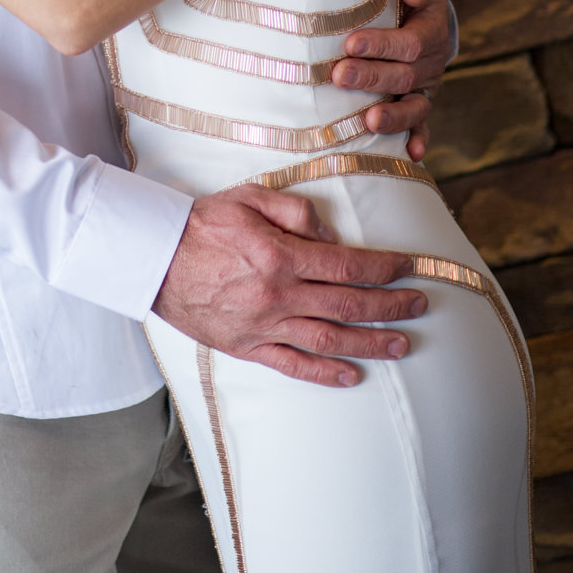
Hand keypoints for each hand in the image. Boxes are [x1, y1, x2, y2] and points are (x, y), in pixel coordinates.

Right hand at [153, 186, 425, 385]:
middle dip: (391, 306)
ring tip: (402, 345)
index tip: (410, 266)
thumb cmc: (199, 224)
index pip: (348, 265)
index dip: (384, 267)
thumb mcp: (247, 197)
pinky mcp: (247, 346)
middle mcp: (278, 295)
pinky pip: (293, 366)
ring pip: (329, 340)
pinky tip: (351, 375)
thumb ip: (293, 211)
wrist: (152, 258)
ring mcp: (263, 326)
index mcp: (280, 256)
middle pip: (348, 305)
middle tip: (420, 305)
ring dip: (371, 344)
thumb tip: (329, 235)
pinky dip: (325, 373)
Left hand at [331, 0, 451, 161]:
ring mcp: (425, 87)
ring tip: (369, 121)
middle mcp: (430, 63)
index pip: (408, 42)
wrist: (417, 5)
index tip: (351, 43)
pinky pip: (421, 125)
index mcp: (429, 30)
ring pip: (414, 107)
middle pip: (403, 76)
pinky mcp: (418, 102)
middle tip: (340, 75)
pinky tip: (411, 154)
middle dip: (371, 77)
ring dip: (393, 116)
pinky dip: (418, 140)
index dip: (382, 44)